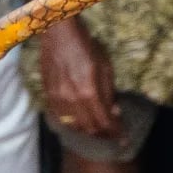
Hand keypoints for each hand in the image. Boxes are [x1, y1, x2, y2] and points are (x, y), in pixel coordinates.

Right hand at [33, 19, 121, 140]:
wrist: (58, 33)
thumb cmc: (85, 45)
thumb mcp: (104, 66)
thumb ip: (108, 92)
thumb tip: (115, 112)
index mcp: (88, 91)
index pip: (104, 122)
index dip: (115, 133)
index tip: (123, 139)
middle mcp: (71, 99)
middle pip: (89, 128)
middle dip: (103, 134)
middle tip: (113, 136)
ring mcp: (57, 98)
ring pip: (74, 125)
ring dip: (88, 130)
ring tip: (98, 130)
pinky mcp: (48, 95)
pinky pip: (61, 117)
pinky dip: (72, 123)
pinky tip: (80, 121)